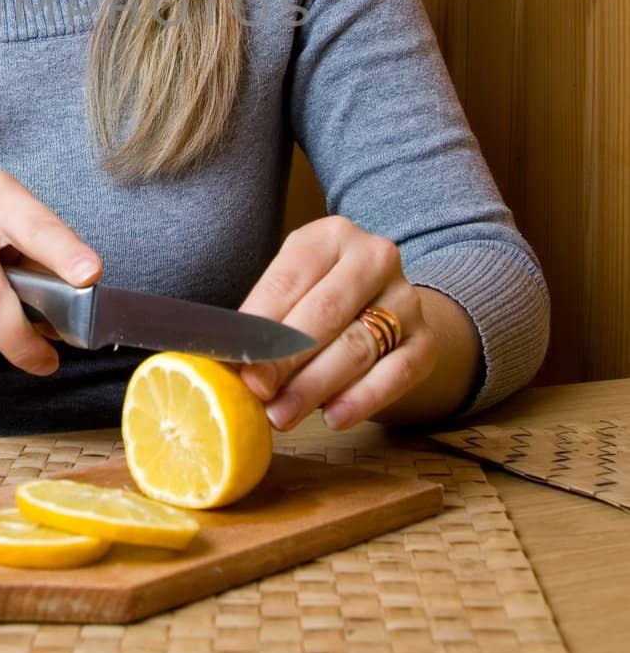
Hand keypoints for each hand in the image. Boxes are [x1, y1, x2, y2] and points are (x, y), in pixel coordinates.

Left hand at [238, 216, 436, 430]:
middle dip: (286, 358)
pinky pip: (396, 373)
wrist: (383, 305)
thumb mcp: (293, 287)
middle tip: (258, 393)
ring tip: (283, 415)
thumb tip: (227, 362)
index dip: (262, 325)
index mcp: (332, 235)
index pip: (290, 279)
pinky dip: (363, 399)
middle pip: (326, 312)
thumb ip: (265, 317)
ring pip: (358, 346)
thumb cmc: (320, 296)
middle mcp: (375, 258)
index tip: (239, 363)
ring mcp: (406, 299)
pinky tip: (334, 417)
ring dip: (315, 386)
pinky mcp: (425, 341)